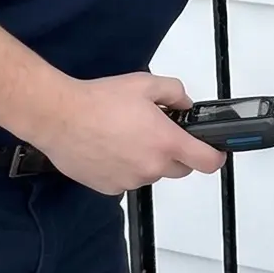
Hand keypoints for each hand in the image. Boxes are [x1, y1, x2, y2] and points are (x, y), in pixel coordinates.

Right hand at [26, 73, 226, 193]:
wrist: (58, 116)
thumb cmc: (97, 101)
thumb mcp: (146, 84)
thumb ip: (175, 92)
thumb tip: (184, 103)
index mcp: (167, 143)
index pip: (208, 162)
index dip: (215, 156)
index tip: (214, 151)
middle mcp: (152, 166)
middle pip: (180, 168)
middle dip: (176, 153)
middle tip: (157, 133)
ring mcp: (131, 180)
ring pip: (151, 174)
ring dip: (147, 160)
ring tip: (125, 137)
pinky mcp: (110, 188)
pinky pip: (127, 180)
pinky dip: (124, 168)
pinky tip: (110, 149)